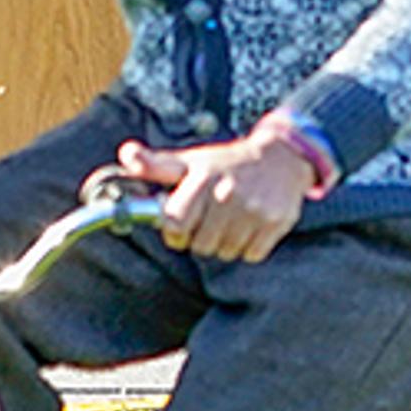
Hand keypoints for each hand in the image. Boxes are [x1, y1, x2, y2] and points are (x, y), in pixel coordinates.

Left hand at [114, 122, 322, 264]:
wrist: (284, 156)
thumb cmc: (229, 162)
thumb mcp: (192, 160)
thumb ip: (156, 164)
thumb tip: (127, 155)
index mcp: (204, 177)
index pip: (175, 223)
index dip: (174, 231)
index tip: (180, 226)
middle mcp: (229, 194)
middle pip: (201, 245)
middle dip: (200, 239)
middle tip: (209, 223)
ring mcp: (255, 209)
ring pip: (226, 252)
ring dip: (224, 244)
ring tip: (230, 223)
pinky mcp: (276, 222)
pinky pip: (252, 255)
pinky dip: (248, 248)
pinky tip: (249, 227)